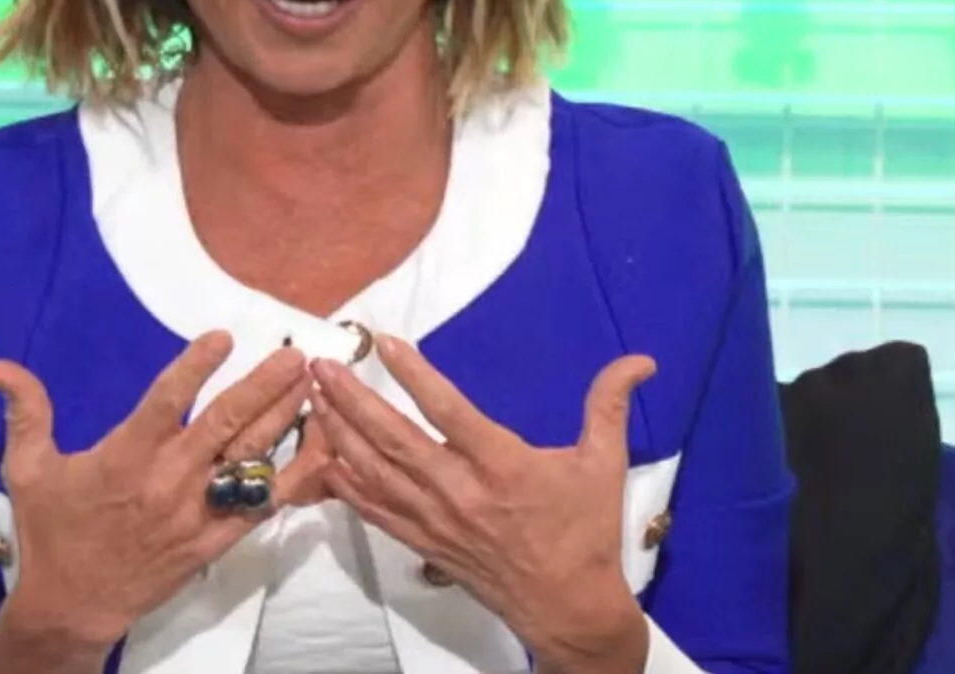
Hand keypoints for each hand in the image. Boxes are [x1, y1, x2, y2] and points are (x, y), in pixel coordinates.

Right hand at [0, 333, 313, 669]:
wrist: (72, 609)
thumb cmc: (51, 534)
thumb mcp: (27, 470)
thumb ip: (25, 412)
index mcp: (125, 458)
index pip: (167, 401)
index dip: (196, 366)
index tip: (223, 337)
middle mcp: (167, 481)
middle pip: (225, 425)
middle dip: (264, 386)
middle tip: (295, 355)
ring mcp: (196, 514)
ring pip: (250, 460)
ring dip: (283, 421)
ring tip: (312, 387)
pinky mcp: (214, 541)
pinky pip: (260, 507)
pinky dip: (290, 478)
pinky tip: (315, 451)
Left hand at [311, 337, 655, 673]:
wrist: (569, 611)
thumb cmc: (585, 534)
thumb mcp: (604, 465)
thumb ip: (610, 405)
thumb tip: (641, 360)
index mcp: (503, 467)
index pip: (449, 411)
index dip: (415, 375)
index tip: (385, 343)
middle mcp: (462, 493)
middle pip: (394, 441)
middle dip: (352, 401)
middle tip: (321, 366)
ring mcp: (437, 522)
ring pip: (375, 474)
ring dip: (339, 434)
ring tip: (313, 398)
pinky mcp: (424, 545)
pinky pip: (375, 512)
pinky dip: (345, 484)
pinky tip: (323, 459)